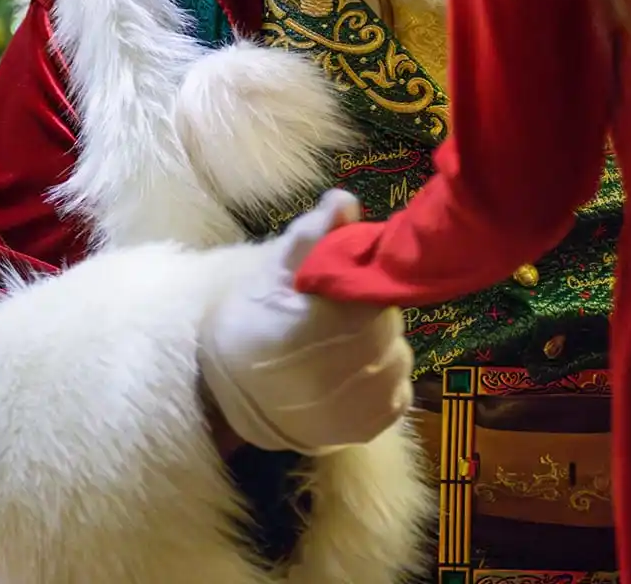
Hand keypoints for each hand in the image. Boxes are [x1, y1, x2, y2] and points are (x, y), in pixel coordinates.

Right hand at [198, 190, 413, 455]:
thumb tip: (343, 200)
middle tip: (343, 312)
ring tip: (346, 344)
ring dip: (381, 345)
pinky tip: (355, 371)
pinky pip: (399, 392)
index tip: (342, 286)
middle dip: (371, 313)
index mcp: (305, 329)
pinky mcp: (366, 430)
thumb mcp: (270, 271)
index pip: (366, 296)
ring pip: (398, 358)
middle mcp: (334, 375)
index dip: (360, 288)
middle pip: (385, 326)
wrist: (230, 394)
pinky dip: (385, 377)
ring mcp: (354, 407)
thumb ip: (310, 236)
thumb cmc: (249, 322)